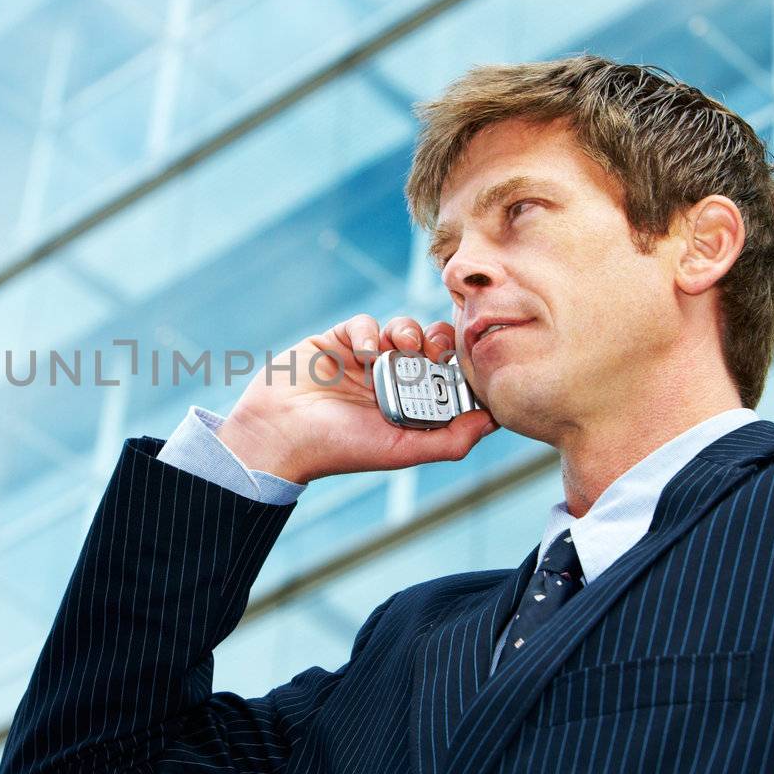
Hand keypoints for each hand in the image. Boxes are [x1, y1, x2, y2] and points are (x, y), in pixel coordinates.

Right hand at [215, 313, 495, 483]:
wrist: (278, 433)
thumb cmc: (339, 449)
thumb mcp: (401, 450)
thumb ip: (450, 440)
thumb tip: (494, 421)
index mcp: (410, 407)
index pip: (448, 378)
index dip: (461, 366)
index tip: (466, 363)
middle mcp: (391, 382)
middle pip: (431, 347)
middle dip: (440, 342)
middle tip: (438, 348)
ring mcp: (365, 359)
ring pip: (402, 329)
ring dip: (408, 332)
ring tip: (402, 347)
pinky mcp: (339, 340)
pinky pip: (366, 323)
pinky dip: (371, 332)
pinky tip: (365, 351)